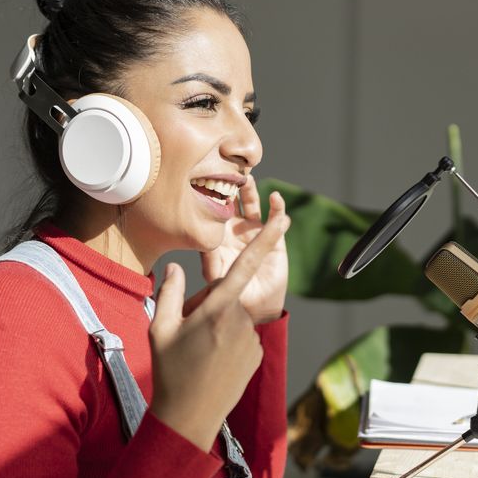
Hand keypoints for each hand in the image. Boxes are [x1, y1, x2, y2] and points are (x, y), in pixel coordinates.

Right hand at [149, 209, 291, 449]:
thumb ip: (169, 291)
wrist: (190, 417)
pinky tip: (212, 363)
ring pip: (234, 318)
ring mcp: (252, 340)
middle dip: (208, 307)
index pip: (245, 265)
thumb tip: (176, 266)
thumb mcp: (160, 328)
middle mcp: (241, 321)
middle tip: (187, 336)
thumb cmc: (170, 371)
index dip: (267, 239)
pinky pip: (242, 337)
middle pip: (226, 297)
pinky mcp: (258, 355)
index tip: (285, 217)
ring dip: (217, 327)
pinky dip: (227, 343)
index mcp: (218, 309)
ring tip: (198, 353)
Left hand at [199, 178, 288, 324]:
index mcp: (218, 236)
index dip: (211, 193)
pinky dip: (277, 208)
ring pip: (253, 205)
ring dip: (251, 191)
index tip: (206, 175)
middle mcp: (236, 231)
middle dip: (231, 184)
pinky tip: (276, 198)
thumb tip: (199, 242)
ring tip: (249, 178)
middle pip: (232, 202)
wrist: (253, 310)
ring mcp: (255, 233)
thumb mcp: (214, 276)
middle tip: (228, 166)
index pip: (213, 210)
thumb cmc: (227, 296)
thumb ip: (208, 259)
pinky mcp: (274, 239)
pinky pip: (277, 219)